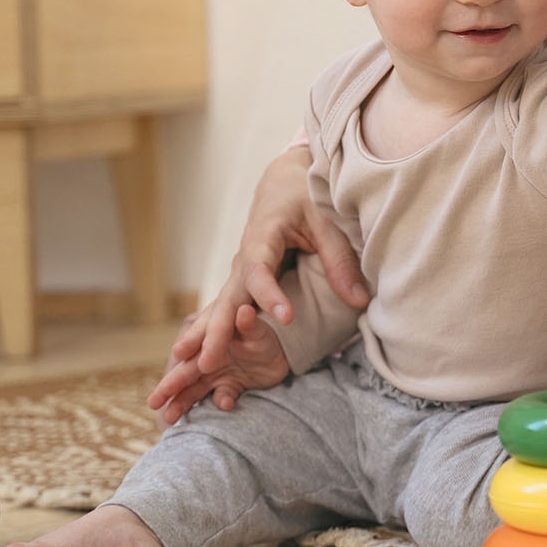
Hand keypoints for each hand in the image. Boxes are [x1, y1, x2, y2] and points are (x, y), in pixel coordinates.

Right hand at [148, 304, 289, 425]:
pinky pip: (220, 398)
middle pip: (185, 374)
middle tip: (153, 403)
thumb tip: (244, 310)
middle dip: (169, 388)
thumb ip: (250, 325)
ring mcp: (217, 376)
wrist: (283, 354)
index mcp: (211, 340)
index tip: (173, 360)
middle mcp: (208, 358)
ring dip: (182, 404)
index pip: (191, 349)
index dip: (181, 354)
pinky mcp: (229, 388)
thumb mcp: (260, 330)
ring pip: (194, 391)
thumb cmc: (266, 336)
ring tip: (169, 420)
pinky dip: (219, 403)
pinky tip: (223, 406)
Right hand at [171, 145, 368, 375]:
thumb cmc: (305, 196)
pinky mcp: (243, 282)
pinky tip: (195, 357)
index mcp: (263, 236)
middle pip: (230, 296)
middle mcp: (244, 257)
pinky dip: (209, 332)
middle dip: (218, 330)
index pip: (260, 269)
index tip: (286, 318)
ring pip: (221, 307)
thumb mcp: (326, 221)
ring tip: (185, 364)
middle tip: (208, 362)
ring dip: (203, 336)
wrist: (283, 182)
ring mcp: (240, 271)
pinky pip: (226, 310)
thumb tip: (360, 300)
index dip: (270, 294)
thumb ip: (340, 261)